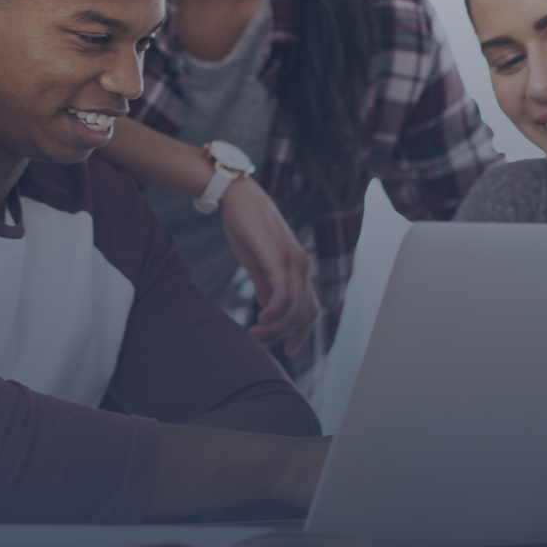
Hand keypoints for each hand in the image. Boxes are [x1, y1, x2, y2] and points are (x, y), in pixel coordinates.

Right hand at [219, 176, 318, 355]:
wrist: (237, 196)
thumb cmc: (245, 227)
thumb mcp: (257, 262)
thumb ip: (266, 285)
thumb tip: (268, 311)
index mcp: (298, 267)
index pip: (310, 309)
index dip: (301, 333)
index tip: (287, 350)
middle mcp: (302, 265)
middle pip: (305, 314)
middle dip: (284, 335)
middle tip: (259, 341)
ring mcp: (293, 261)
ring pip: (294, 309)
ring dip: (275, 328)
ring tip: (255, 333)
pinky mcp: (278, 258)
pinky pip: (283, 295)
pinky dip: (273, 314)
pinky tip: (260, 319)